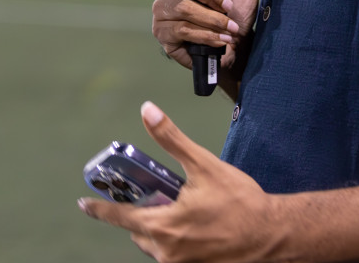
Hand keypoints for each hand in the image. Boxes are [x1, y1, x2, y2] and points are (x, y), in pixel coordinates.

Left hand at [79, 102, 280, 262]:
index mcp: (164, 227)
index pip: (119, 217)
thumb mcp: (203, 166)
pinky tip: (197, 229)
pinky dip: (178, 243)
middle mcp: (169, 252)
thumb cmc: (241, 203)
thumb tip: (148, 111)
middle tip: (159, 200)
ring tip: (183, 214)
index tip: (84, 204)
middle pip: (138, 233)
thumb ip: (171, 139)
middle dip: (141, 217)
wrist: (275, 235)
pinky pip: (175, 256)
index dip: (99, 210)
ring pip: (157, 247)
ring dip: (161, 232)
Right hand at [151, 0, 257, 76]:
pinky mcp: (162, 33)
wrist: (237, 48)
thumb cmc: (237, 8)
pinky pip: (182, 30)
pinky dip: (207, 35)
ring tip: (231, 27)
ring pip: (182, 8)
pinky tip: (222, 39)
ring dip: (213, 19)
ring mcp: (161, 9)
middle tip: (230, 5)